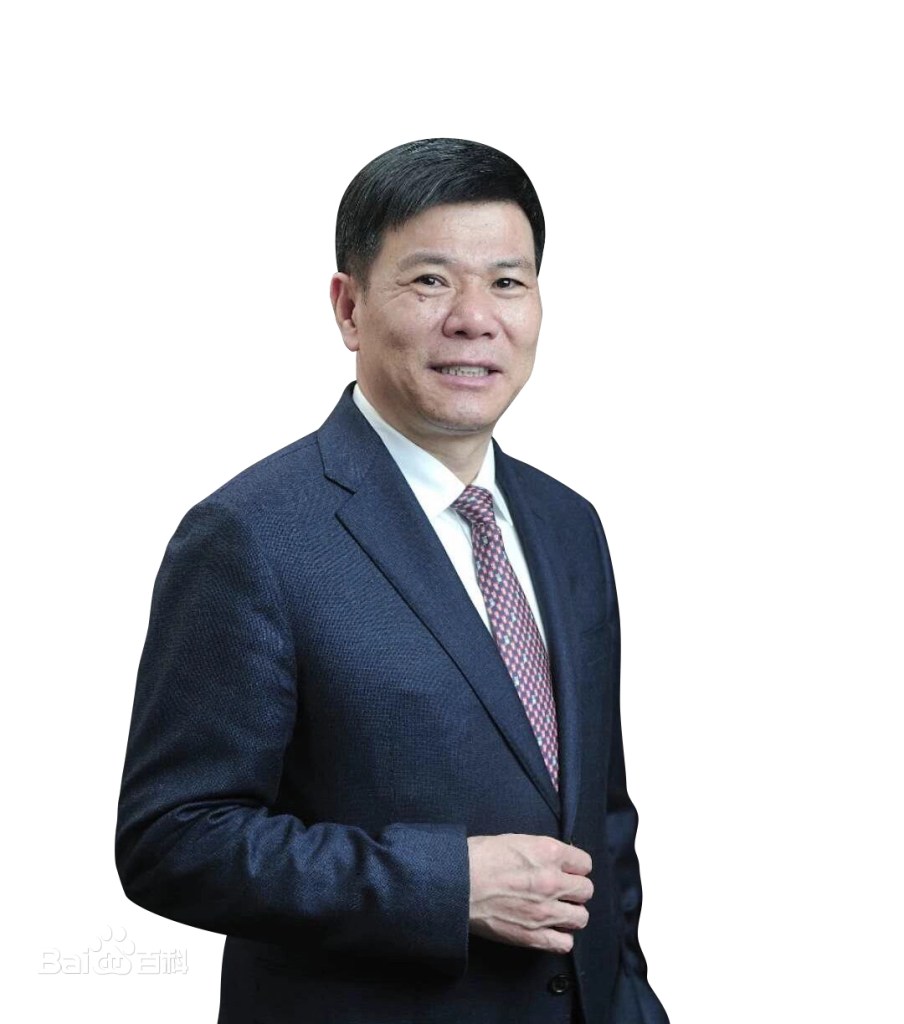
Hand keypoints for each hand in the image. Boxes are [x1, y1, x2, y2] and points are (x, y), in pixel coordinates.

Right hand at [466, 833, 592, 953]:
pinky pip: (565, 944)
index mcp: (548, 853)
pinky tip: (549, 930)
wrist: (456, 884)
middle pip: (586, 890)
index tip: (567, 871)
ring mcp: (545, 911)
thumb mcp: (514, 840)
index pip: (585, 863)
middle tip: (560, 891)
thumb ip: (540, 852)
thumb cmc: (477, 858)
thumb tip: (552, 860)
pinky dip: (560, 938)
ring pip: (581, 917)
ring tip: (556, 911)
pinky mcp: (534, 935)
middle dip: (575, 890)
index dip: (575, 867)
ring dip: (570, 914)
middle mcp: (552, 881)